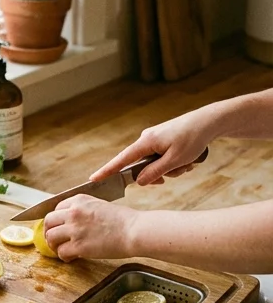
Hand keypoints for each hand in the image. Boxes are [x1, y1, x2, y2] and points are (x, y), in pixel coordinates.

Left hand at [42, 194, 140, 261]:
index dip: (56, 220)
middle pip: (48, 222)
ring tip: (61, 249)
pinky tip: (71, 258)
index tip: (58, 227)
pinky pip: (61, 252)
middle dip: (49, 231)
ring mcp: (75, 229)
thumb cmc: (125, 220)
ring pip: (50, 237)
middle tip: (54, 239)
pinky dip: (64, 257)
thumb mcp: (100, 205)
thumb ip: (84, 210)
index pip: (56, 209)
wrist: (136, 231)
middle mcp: (73, 213)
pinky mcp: (79, 246)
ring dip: (54, 245)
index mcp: (79, 201)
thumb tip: (72, 219)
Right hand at [89, 110, 215, 185]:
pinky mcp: (164, 139)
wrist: (210, 121)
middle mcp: (147, 139)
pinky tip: (188, 160)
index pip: (121, 160)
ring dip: (170, 169)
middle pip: (141, 165)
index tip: (93, 179)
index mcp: (145, 142)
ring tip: (187, 164)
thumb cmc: (193, 139)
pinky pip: (163, 156)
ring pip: (155, 162)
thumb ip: (154, 172)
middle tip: (170, 177)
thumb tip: (138, 181)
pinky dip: (174, 162)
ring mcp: (155, 139)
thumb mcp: (175, 160)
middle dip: (156, 174)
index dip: (107, 171)